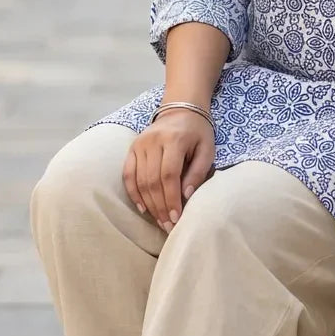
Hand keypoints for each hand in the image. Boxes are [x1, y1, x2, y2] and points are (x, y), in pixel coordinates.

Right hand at [122, 110, 215, 231]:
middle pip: (152, 180)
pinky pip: (128, 174)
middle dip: (160, 206)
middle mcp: (153, 141)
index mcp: (174, 139)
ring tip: (159, 221)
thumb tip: (186, 196)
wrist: (181, 109)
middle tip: (168, 226)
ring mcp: (140, 144)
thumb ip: (198, 172)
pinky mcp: (132, 148)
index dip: (171, 198)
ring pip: (139, 180)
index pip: (168, 175)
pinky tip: (142, 208)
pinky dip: (133, 193)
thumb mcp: (207, 149)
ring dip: (149, 204)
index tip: (176, 218)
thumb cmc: (198, 132)